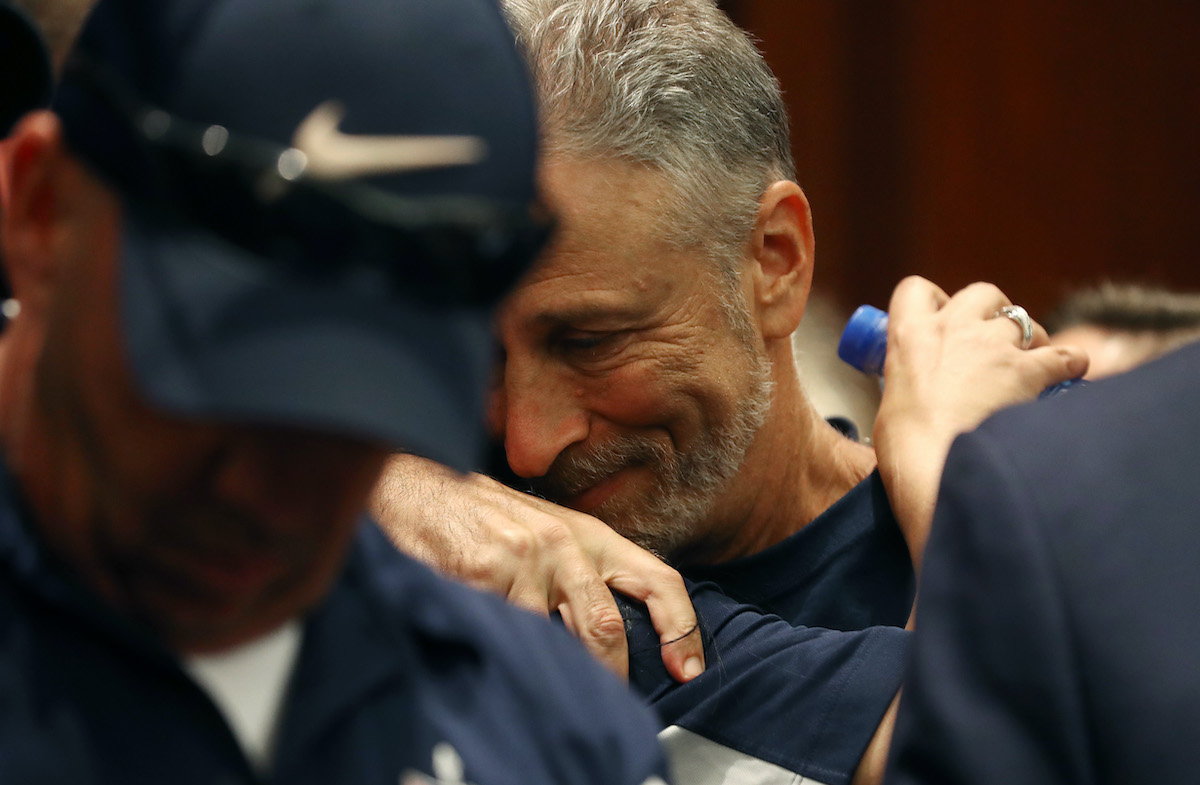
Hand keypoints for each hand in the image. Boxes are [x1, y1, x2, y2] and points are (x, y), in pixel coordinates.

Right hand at [370, 454, 704, 681]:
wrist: (417, 490)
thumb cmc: (486, 518)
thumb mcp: (548, 532)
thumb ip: (582, 574)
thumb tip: (615, 640)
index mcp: (590, 534)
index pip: (657, 578)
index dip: (682, 627)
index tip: (686, 670)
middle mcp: (563, 543)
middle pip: (607, 626)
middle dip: (610, 676)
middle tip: (606, 706)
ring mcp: (522, 558)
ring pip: (551, 641)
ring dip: (546, 670)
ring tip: (535, 680)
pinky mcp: (482, 573)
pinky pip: (503, 634)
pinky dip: (503, 654)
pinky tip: (492, 650)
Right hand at [872, 277, 1088, 571]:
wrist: (937, 469)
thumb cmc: (905, 448)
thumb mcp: (892, 406)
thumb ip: (910, 388)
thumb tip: (921, 403)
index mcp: (909, 336)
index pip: (915, 290)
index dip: (934, 301)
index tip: (941, 320)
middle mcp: (953, 328)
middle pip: (982, 293)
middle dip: (992, 312)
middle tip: (991, 342)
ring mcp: (993, 345)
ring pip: (1025, 321)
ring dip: (1030, 338)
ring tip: (1030, 364)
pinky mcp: (1029, 369)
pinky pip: (1065, 355)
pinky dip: (1070, 364)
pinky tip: (1069, 376)